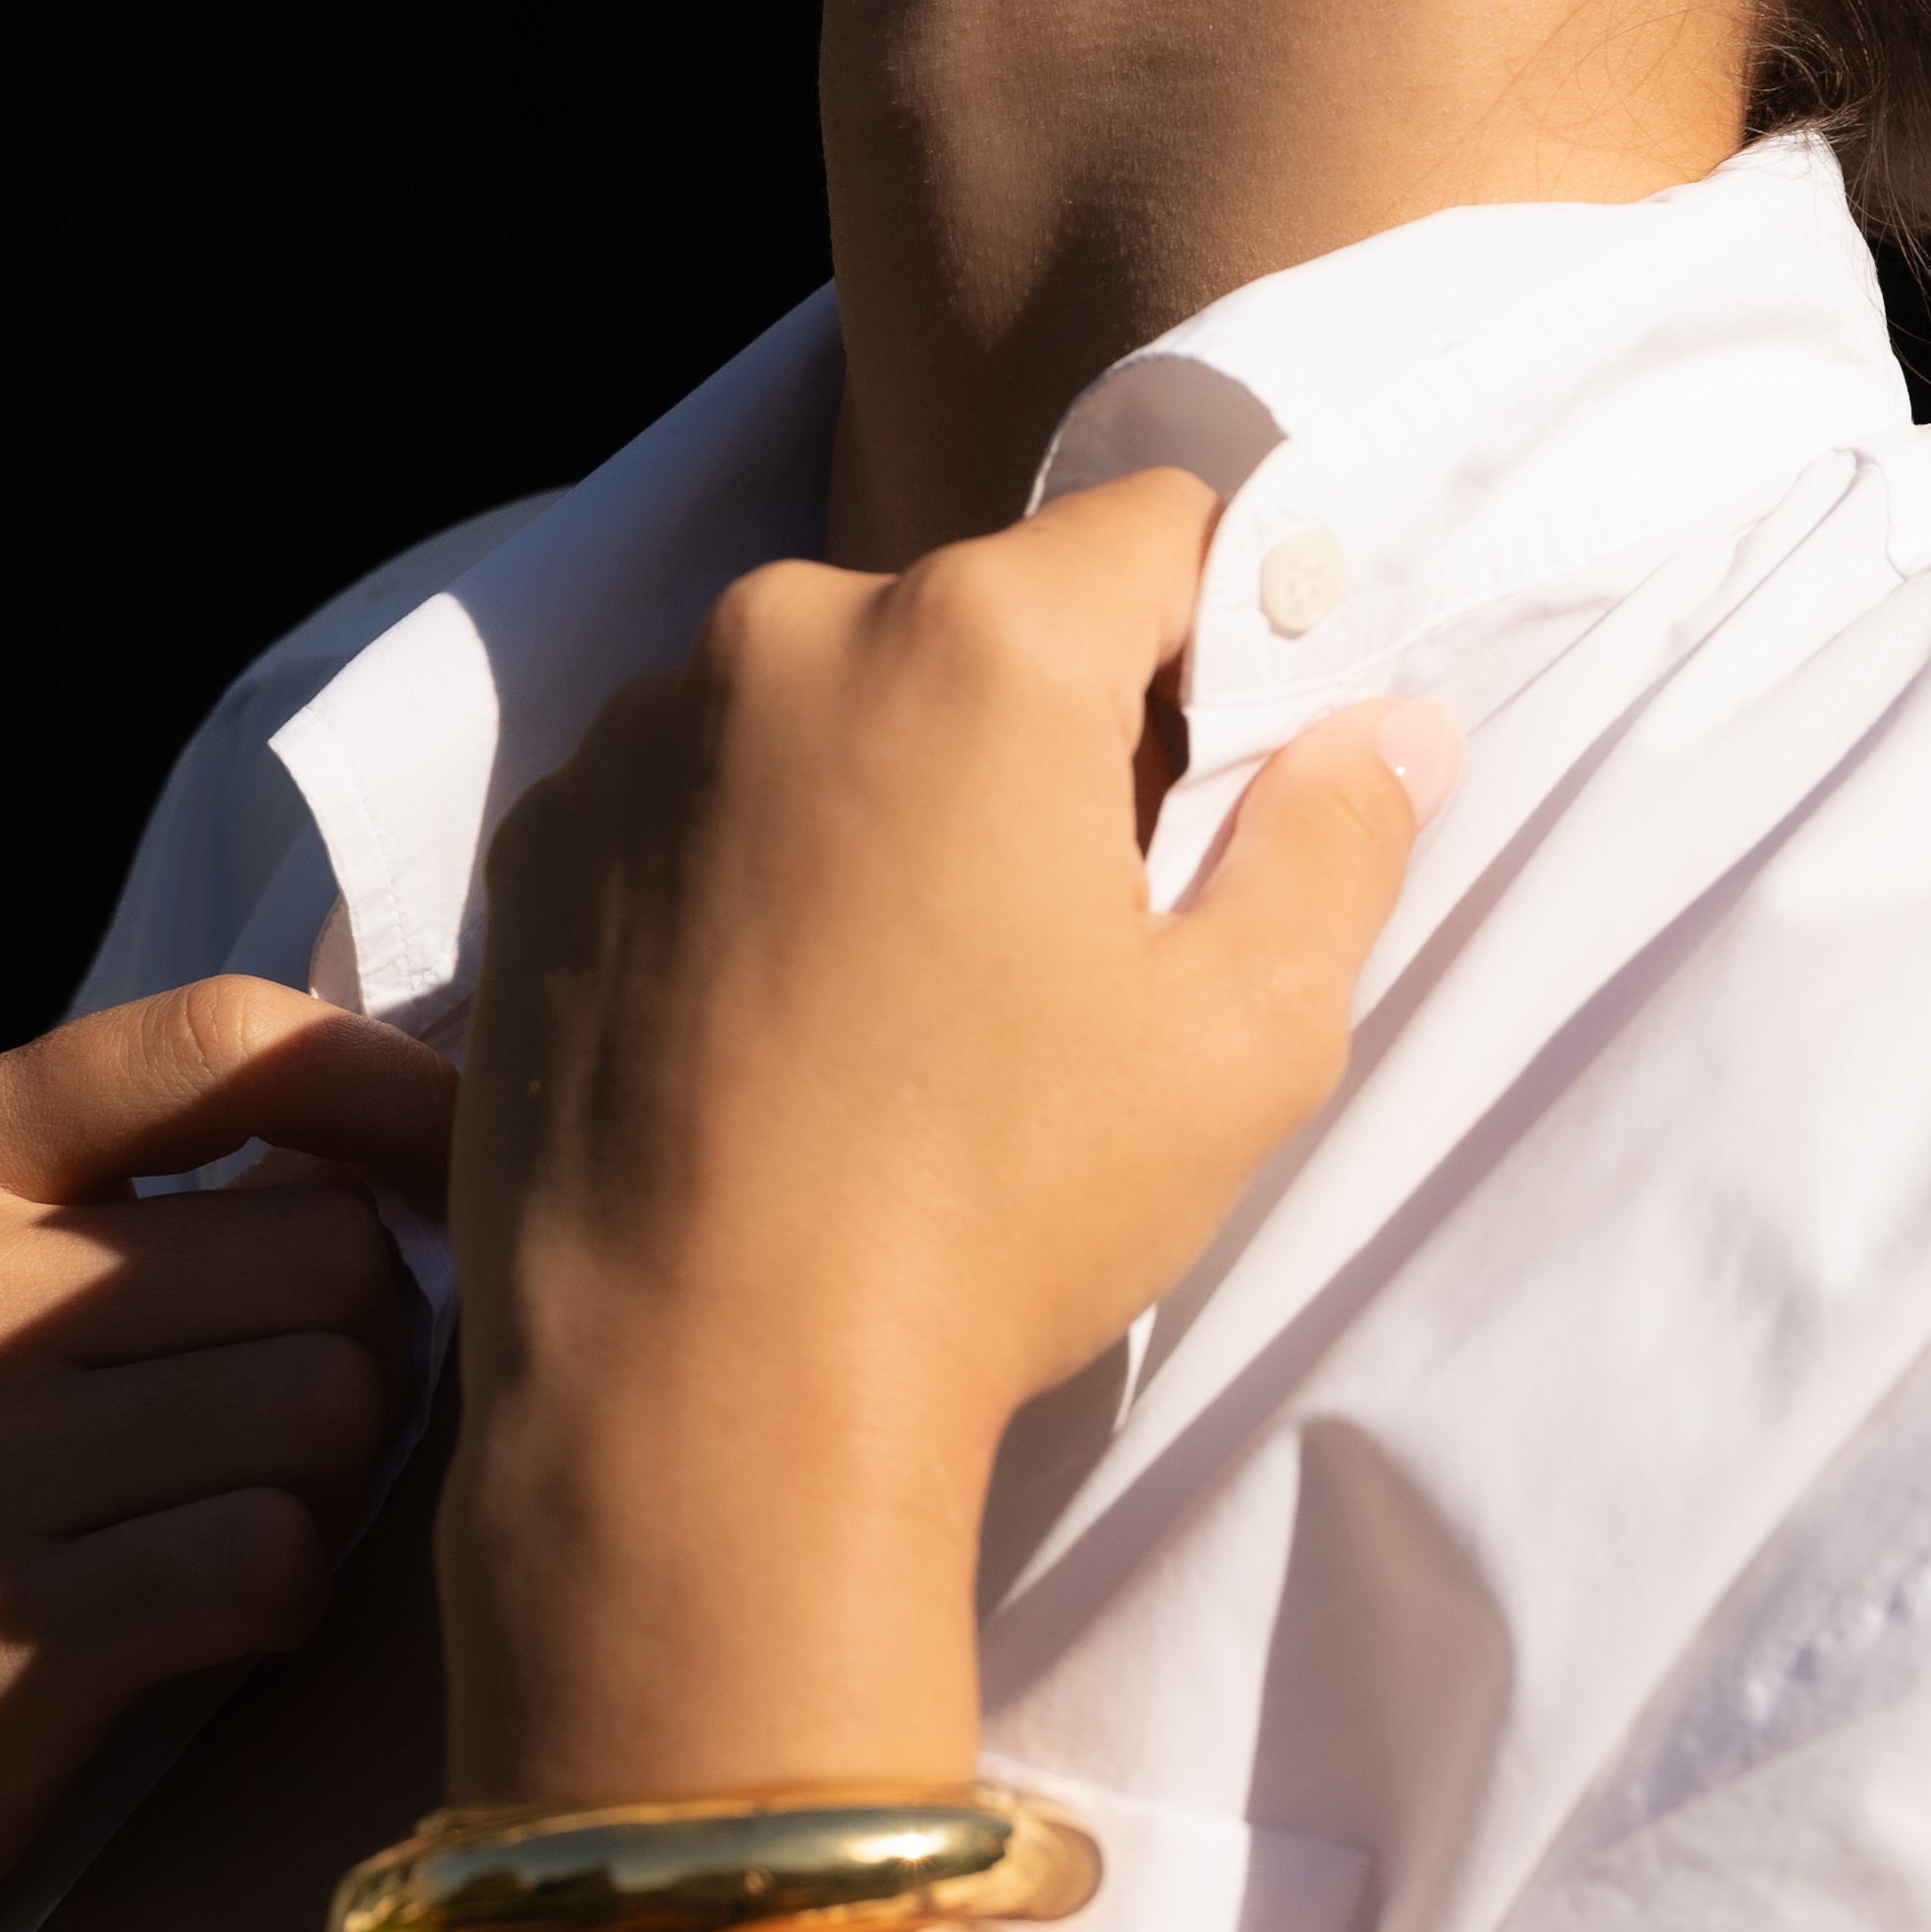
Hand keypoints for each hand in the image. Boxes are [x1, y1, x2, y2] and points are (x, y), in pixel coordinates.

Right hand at [0, 979, 461, 1931]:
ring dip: (335, 1479)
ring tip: (241, 1515)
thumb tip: (457, 1103)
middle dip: (364, 1340)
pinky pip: (273, 1558)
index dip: (398, 1092)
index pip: (226, 1039)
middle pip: (330, 1248)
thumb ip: (148, 1187)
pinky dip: (286, 1596)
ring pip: (329, 1404)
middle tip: (291, 1421)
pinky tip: (216, 1619)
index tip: (465, 1165)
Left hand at [442, 468, 1457, 1788]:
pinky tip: (793, 1027)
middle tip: (1085, 925)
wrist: (693, 1402)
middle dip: (1057, 728)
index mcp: (982, 642)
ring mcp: (636, 736)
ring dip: (896, 790)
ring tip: (920, 999)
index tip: (1232, 776)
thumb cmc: (991, 1217)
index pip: (1161, 529)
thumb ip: (1338, 843)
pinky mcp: (538, 845)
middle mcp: (786, 633)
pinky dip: (759, 862)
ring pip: (831, 700)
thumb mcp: (1242, 1041)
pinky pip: (697, 792)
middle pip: (985, 615)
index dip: (1228, 636)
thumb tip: (1392, 731)